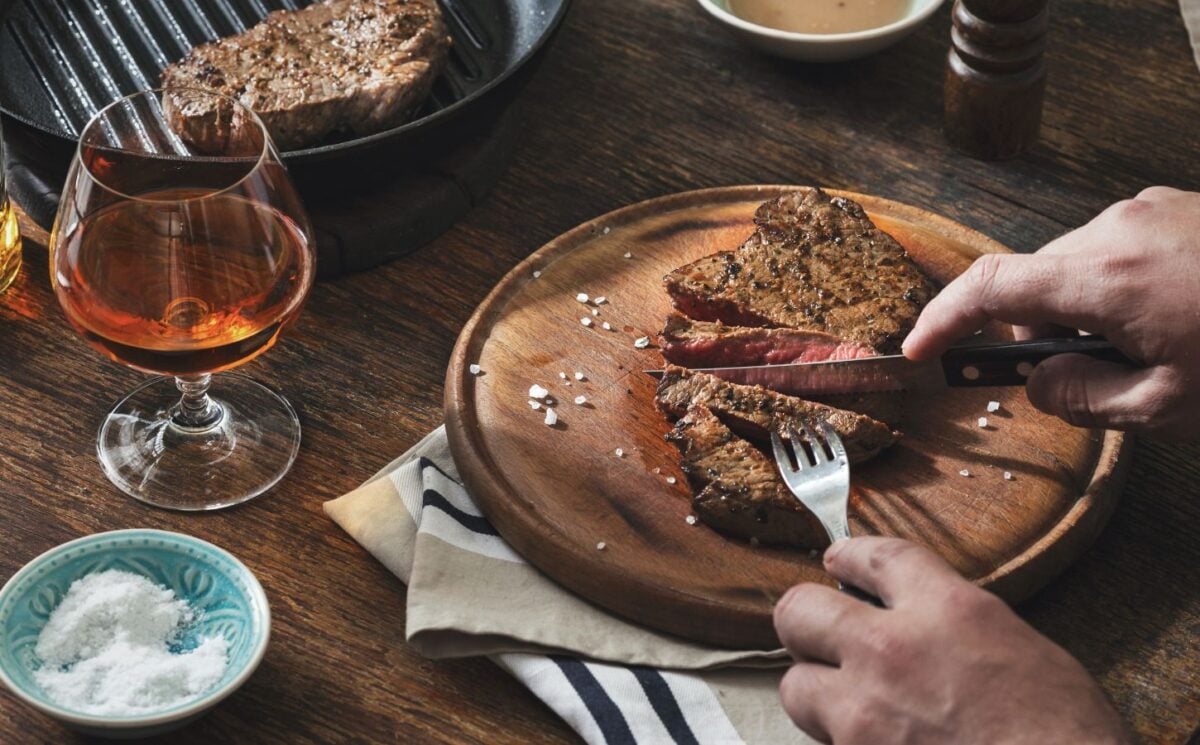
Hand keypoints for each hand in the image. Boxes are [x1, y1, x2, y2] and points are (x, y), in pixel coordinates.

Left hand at [774, 537, 1128, 744]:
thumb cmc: (1068, 736)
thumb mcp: (1024, 652)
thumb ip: (960, 629)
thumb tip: (930, 630)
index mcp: (948, 611)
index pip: (876, 557)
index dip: (849, 555)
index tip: (837, 558)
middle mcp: (893, 650)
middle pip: (802, 608)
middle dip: (806, 620)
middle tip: (818, 633)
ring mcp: (865, 711)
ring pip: (795, 684)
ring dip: (815, 691)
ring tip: (842, 704)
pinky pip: (823, 742)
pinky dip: (840, 743)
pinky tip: (872, 744)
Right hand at [903, 186, 1199, 437]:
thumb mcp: (1171, 406)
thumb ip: (1086, 398)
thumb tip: (1040, 384)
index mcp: (1108, 277)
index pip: (991, 287)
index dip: (944, 319)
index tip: (921, 349)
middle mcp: (1119, 227)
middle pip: (1036, 279)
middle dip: (1042, 329)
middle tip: (1092, 374)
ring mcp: (1151, 208)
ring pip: (1077, 263)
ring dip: (1087, 305)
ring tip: (1152, 341)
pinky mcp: (1177, 204)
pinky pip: (1119, 245)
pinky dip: (1122, 283)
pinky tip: (1174, 311)